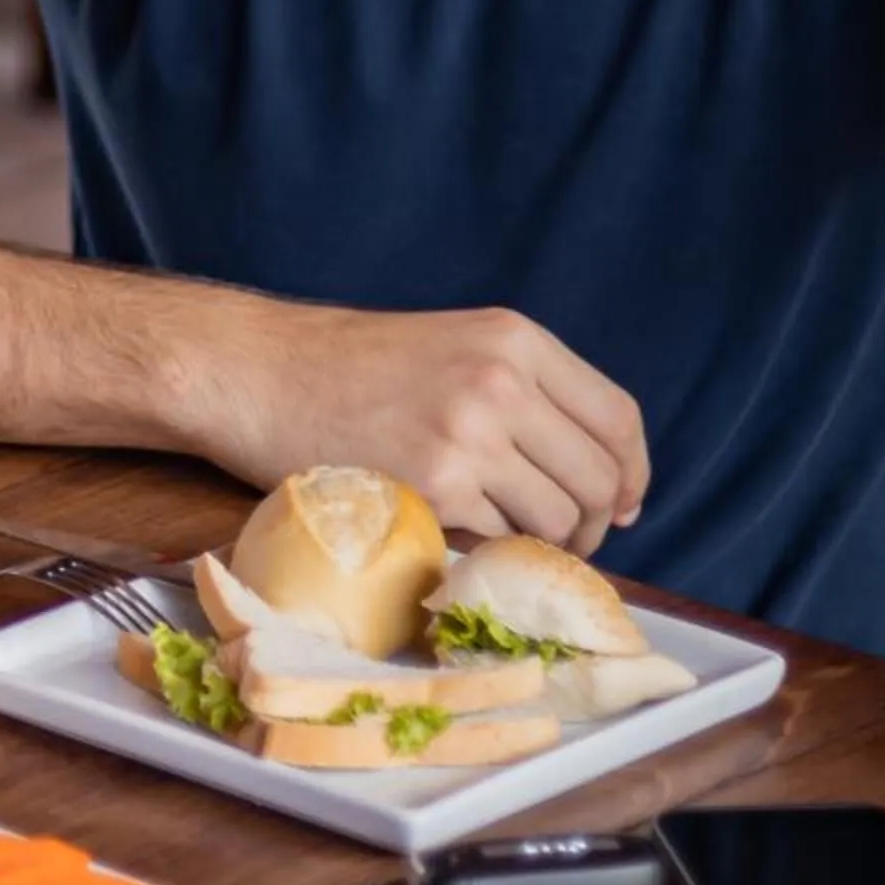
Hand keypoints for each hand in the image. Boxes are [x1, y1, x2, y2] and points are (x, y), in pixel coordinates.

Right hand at [194, 302, 650, 555]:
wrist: (251, 372)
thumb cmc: (337, 366)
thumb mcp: (446, 345)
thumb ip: (514, 388)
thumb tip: (582, 469)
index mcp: (514, 340)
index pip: (617, 416)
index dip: (632, 471)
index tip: (623, 504)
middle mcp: (502, 383)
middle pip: (598, 476)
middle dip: (594, 522)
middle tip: (567, 539)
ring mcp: (470, 436)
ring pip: (557, 516)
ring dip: (542, 542)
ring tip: (504, 539)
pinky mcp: (433, 486)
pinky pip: (496, 536)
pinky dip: (486, 545)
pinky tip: (456, 532)